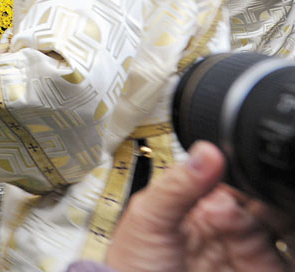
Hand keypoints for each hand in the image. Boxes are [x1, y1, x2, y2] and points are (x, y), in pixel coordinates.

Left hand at [105, 141, 294, 271]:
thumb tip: (206, 151)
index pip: (224, 181)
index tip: (227, 166)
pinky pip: (278, 257)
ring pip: (270, 225)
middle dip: (249, 195)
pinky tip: (243, 237)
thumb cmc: (133, 268)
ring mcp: (239, 252)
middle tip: (224, 200)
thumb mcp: (147, 219)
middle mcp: (220, 227)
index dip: (229, 175)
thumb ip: (177, 185)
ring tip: (226, 217)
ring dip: (259, 217)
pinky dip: (270, 244)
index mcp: (192, 206)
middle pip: (253, 201)